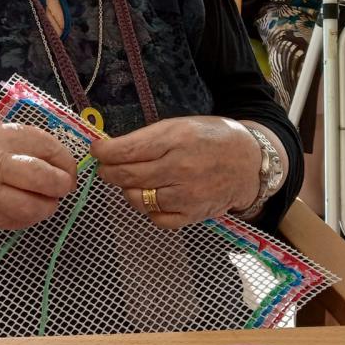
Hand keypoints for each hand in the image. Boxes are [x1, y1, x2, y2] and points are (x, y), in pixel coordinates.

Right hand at [0, 122, 76, 229]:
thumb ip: (29, 145)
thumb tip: (66, 165)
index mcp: (5, 135)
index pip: (50, 149)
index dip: (67, 164)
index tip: (67, 171)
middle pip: (43, 178)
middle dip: (61, 187)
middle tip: (61, 189)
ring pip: (32, 207)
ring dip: (46, 208)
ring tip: (43, 202)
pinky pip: (16, 223)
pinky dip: (27, 219)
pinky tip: (22, 209)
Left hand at [90, 117, 260, 229]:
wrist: (249, 162)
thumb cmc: (211, 139)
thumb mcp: (180, 126)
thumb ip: (148, 138)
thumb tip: (112, 148)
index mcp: (175, 140)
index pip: (127, 151)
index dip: (104, 152)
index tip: (96, 151)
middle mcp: (179, 168)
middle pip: (127, 176)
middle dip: (109, 172)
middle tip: (106, 168)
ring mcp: (186, 195)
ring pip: (138, 200)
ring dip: (128, 190)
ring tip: (134, 181)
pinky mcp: (193, 215)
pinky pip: (157, 219)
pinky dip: (149, 210)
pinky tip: (153, 197)